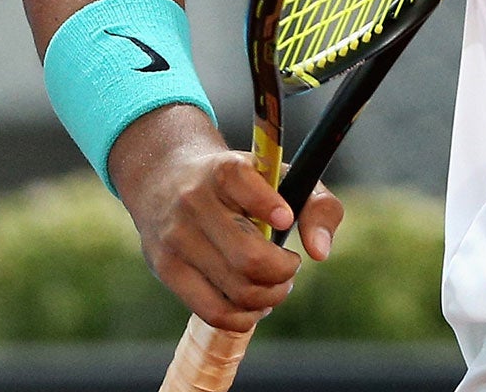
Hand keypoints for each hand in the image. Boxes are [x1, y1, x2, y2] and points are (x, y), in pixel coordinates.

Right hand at [109, 104, 345, 331]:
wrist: (165, 179)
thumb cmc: (239, 184)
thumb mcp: (278, 177)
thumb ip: (316, 205)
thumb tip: (320, 252)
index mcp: (225, 170)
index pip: (241, 183)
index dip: (269, 206)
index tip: (286, 218)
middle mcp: (195, 202)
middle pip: (249, 257)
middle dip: (284, 271)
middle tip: (291, 265)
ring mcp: (177, 238)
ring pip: (235, 289)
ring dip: (269, 296)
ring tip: (277, 285)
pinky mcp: (166, 269)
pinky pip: (213, 311)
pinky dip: (244, 317)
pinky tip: (256, 303)